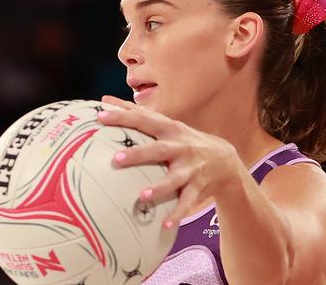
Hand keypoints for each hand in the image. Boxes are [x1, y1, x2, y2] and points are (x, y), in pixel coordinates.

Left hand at [97, 95, 242, 228]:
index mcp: (169, 129)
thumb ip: (136, 114)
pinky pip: (187, 202)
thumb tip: (105, 101)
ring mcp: (190, 168)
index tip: (101, 116)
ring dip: (160, 187)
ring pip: (174, 178)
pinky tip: (166, 224)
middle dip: (139, 154)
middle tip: (116, 158)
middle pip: (159, 149)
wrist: (224, 160)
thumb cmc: (184, 141)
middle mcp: (180, 147)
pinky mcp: (198, 187)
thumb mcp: (166, 124)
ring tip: (143, 196)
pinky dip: (178, 213)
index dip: (123, 117)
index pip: (144, 119)